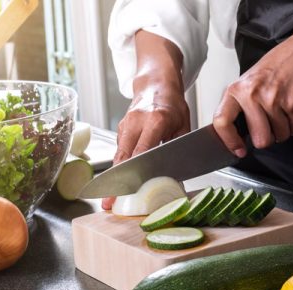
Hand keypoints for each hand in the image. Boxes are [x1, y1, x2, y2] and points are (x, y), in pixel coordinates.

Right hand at [101, 85, 189, 209]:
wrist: (156, 84)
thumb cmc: (172, 104)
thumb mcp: (184, 125)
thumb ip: (179, 149)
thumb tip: (176, 177)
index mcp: (155, 120)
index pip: (141, 151)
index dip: (134, 172)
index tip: (128, 189)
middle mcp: (136, 122)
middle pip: (122, 157)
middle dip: (116, 182)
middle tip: (109, 202)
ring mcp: (125, 125)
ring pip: (118, 156)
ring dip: (115, 177)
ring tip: (110, 197)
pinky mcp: (121, 129)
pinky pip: (120, 151)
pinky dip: (119, 167)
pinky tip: (119, 181)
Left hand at [213, 30, 292, 155]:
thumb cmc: (276, 66)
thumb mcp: (248, 81)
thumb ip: (240, 106)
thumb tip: (235, 134)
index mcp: (237, 90)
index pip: (222, 122)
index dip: (229, 141)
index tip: (237, 149)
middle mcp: (252, 95)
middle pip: (259, 139)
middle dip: (267, 137)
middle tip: (270, 124)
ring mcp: (273, 99)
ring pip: (279, 136)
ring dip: (283, 129)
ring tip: (283, 110)